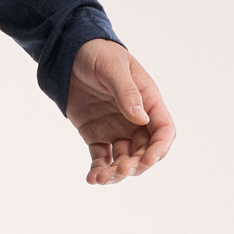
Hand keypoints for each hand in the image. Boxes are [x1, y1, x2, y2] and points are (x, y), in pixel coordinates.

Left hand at [65, 40, 174, 185]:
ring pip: (123, 159)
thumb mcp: (113, 68)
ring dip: (116, 173)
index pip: (163, 131)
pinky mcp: (96, 136)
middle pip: (144, 151)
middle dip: (135, 165)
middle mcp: (136, 120)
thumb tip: (142, 120)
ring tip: (101, 179)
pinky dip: (98, 170)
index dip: (159, 148)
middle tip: (120, 170)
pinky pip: (101, 158)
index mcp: (148, 101)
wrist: (70, 55)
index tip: (148, 160)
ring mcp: (116, 129)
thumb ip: (127, 93)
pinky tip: (91, 178)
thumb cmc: (98, 54)